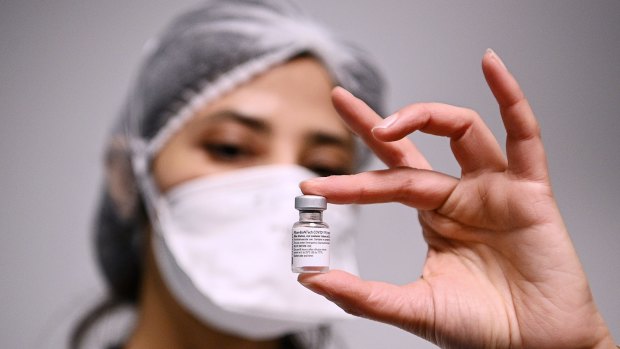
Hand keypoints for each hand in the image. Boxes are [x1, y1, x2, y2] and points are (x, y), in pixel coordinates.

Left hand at [299, 49, 614, 348]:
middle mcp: (462, 196)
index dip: (351, 178)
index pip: (388, 179)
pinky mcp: (530, 193)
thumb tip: (310, 278)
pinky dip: (511, 99)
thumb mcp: (413, 308)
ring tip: (385, 126)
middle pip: (415, 145)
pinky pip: (525, 136)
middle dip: (377, 124)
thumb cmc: (484, 328)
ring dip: (425, 116)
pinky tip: (491, 68)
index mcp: (435, 217)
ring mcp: (495, 190)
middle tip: (341, 101)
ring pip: (462, 131)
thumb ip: (362, 294)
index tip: (311, 184)